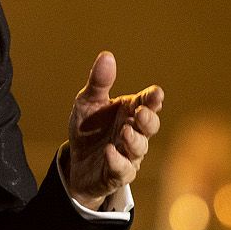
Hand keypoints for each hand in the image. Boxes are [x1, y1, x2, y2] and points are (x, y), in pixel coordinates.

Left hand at [65, 51, 162, 208]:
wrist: (75, 162)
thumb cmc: (89, 129)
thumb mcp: (87, 102)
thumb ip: (99, 82)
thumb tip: (107, 55)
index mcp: (130, 111)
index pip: (147, 103)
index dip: (153, 99)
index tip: (155, 94)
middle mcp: (134, 132)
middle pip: (150, 126)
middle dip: (148, 119)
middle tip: (141, 112)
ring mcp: (128, 154)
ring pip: (139, 148)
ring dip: (134, 140)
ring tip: (124, 131)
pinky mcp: (117, 174)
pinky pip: (122, 170)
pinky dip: (117, 161)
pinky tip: (109, 151)